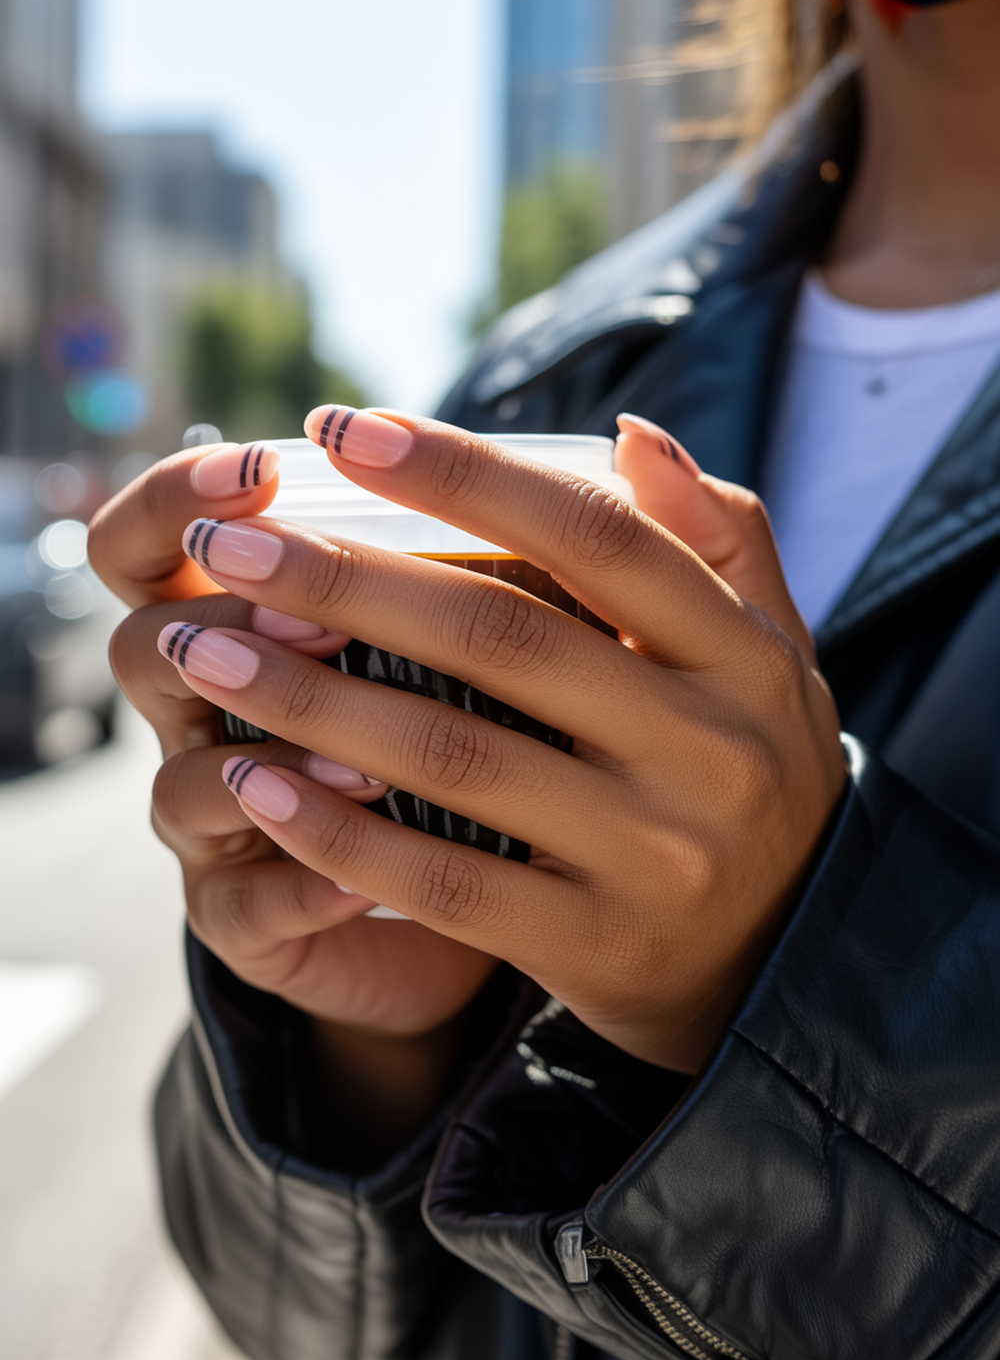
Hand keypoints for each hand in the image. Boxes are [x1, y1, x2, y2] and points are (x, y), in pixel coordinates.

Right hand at [92, 445, 501, 1159]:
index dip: (182, 491)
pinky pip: (248, 906)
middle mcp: (218, 710)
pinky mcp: (248, 919)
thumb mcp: (519, 636)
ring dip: (282, 760)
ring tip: (370, 756)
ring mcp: (221, 824)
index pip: (156, 537)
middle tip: (305, 597)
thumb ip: (558, 545)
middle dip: (227, 615)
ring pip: (187, 784)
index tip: (288, 451)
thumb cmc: (504, 734)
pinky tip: (360, 887)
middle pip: (148, 643)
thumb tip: (635, 439)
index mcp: (256, 618)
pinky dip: (304, 885)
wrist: (474, 902)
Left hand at [137, 405, 844, 1072]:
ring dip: (311, 700)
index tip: (344, 426)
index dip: (462, 474)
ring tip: (203, 652)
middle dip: (347, 582)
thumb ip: (715, 538)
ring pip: (455, 757)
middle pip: (501, 637)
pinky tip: (255, 783)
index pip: (593, 535)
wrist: (782, 954)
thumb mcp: (768, 651)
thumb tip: (628, 432)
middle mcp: (703, 747)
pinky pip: (444, 883)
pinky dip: (341, 833)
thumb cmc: (747, 767)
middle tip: (228, 548)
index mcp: (740, 654)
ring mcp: (648, 852)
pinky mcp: (590, 942)